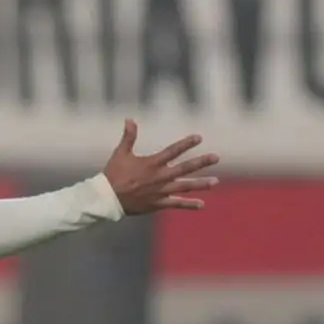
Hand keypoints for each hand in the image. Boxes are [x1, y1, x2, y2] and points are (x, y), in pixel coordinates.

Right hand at [102, 120, 219, 214]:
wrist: (107, 199)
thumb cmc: (113, 175)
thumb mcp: (120, 153)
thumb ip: (129, 136)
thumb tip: (129, 119)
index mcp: (152, 163)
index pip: (173, 151)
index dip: (186, 144)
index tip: (199, 138)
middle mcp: (160, 177)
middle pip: (185, 168)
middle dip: (201, 162)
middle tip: (216, 158)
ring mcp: (160, 191)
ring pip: (184, 187)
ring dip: (200, 184)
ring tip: (215, 182)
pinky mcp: (157, 204)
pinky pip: (176, 204)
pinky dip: (188, 204)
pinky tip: (202, 204)